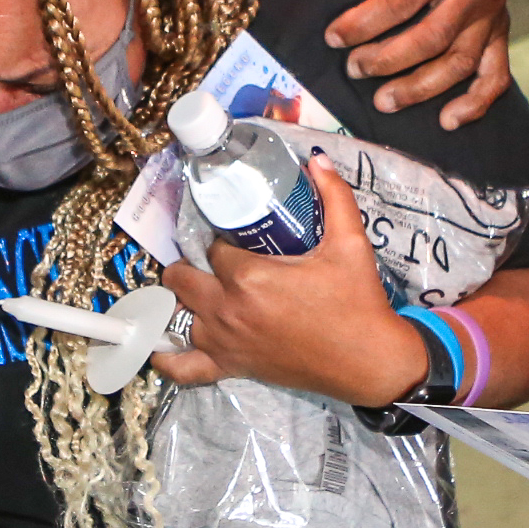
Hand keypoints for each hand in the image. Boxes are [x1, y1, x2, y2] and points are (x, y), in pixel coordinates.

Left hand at [150, 161, 419, 403]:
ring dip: (181, 300)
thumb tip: (318, 159)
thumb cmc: (357, 302)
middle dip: (191, 264)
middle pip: (182, 277)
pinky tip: (160, 346)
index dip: (221, 240)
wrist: (368, 361)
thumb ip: (334, 196)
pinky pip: (184, 368)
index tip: (233, 237)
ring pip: (177, 315)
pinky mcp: (231, 367)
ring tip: (196, 289)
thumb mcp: (350, 243)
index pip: (213, 248)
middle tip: (210, 259)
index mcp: (249, 276)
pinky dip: (168, 358)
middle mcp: (227, 309)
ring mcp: (225, 341)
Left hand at [322, 0, 509, 125]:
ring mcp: (492, 12)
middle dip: (388, 59)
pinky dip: (476, 102)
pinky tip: (448, 120)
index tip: (332, 37)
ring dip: (420, 88)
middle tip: (353, 69)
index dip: (364, 23)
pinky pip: (495, 74)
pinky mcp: (498, 29)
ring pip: (459, 63)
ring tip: (382, 101)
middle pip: (432, 38)